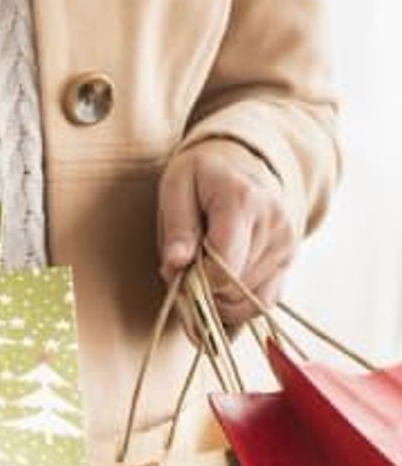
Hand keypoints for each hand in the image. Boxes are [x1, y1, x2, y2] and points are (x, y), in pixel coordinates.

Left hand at [157, 139, 297, 325]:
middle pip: (234, 288)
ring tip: (203, 270)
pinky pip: (266, 301)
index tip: (177, 266)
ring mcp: (287, 243)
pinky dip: (238, 304)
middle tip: (186, 268)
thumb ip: (177, 227)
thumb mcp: (176, 187)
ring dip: (218, 298)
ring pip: (248, 301)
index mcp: (242, 202)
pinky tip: (221, 285)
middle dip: (201, 290)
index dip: (194, 279)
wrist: (244, 161)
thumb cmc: (202, 176)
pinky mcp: (291, 258)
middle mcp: (274, 224)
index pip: (223, 265)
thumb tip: (175, 265)